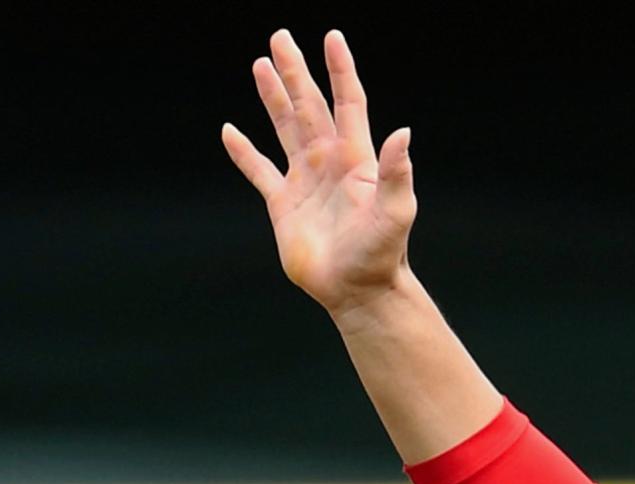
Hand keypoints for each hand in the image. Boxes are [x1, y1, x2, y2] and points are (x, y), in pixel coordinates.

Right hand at [222, 29, 414, 315]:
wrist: (358, 294)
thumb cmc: (381, 256)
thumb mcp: (395, 213)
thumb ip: (397, 173)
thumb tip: (404, 133)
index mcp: (356, 160)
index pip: (348, 104)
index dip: (340, 71)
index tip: (332, 38)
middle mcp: (329, 164)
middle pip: (310, 107)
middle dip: (296, 72)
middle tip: (280, 38)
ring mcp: (305, 183)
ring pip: (285, 128)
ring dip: (273, 97)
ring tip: (260, 65)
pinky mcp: (284, 206)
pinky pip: (259, 172)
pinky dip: (244, 153)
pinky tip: (230, 132)